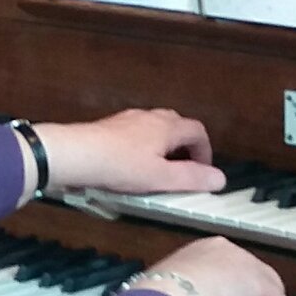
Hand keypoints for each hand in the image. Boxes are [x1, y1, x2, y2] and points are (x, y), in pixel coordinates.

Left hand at [35, 108, 224, 196]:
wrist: (75, 154)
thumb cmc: (119, 166)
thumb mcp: (160, 178)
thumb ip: (191, 178)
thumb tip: (220, 179)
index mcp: (167, 127)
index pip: (197, 130)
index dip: (205, 151)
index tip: (202, 171)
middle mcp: (149, 117)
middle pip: (177, 125)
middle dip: (185, 146)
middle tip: (182, 169)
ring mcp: (128, 119)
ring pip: (154, 126)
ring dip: (163, 145)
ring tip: (157, 168)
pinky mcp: (109, 126)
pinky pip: (134, 132)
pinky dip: (142, 145)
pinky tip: (130, 164)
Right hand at [138, 237, 288, 295]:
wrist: (172, 293)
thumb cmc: (162, 294)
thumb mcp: (171, 291)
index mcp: (203, 249)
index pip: (228, 269)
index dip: (228, 294)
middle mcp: (228, 251)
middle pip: (252, 279)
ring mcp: (247, 265)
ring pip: (267, 293)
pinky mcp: (261, 285)